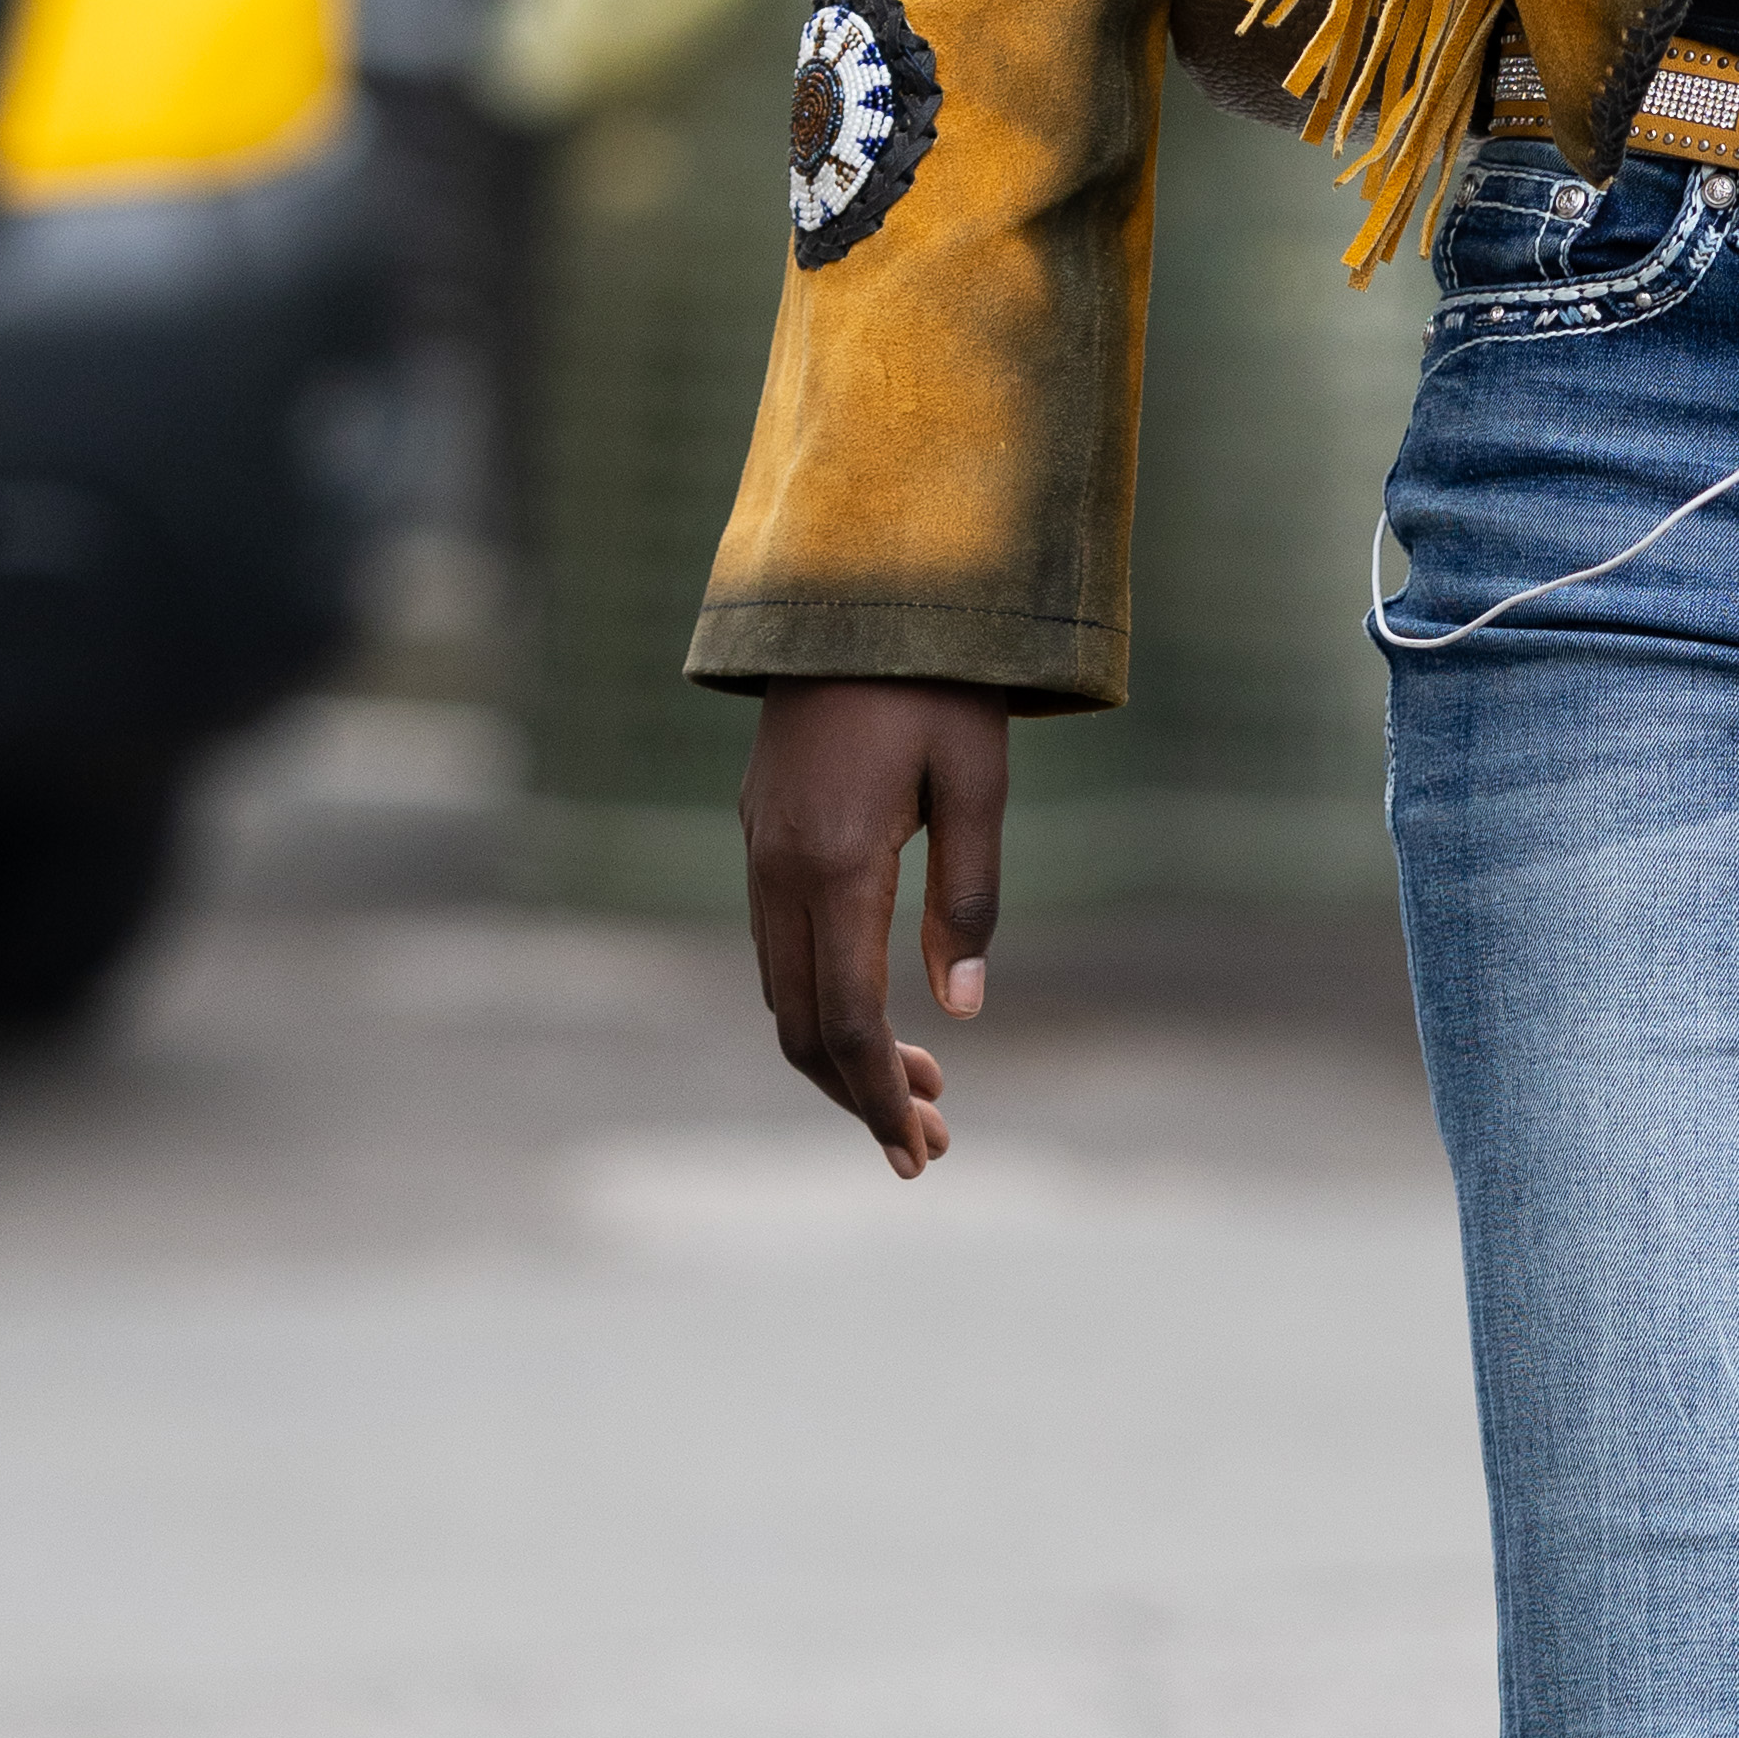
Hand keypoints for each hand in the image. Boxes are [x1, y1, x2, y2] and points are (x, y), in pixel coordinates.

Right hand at [740, 678, 1011, 1174]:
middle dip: (860, 1096)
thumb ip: (969, 896)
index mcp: (833, 864)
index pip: (845, 1021)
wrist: (855, 586)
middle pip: (801, 1026)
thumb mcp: (979, 781)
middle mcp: (778, 869)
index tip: (920, 1151)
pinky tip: (877, 1017)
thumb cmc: (938, 678)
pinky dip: (822, 1001)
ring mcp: (760, 851)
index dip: (878, 1099)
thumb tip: (959, 1009)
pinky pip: (778, 948)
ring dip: (841, 1055)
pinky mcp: (762, 833)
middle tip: (931, 1146)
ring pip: (782, 992)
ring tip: (922, 1091)